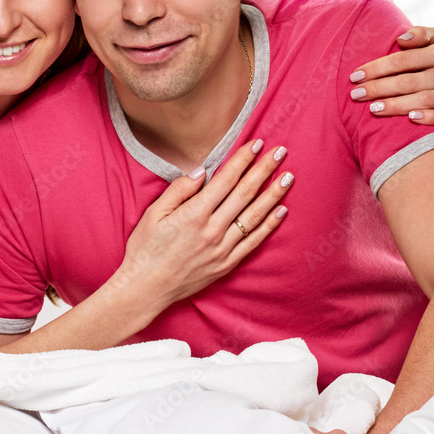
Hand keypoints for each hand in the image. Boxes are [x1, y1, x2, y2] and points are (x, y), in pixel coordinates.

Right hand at [116, 141, 291, 311]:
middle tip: (280, 152)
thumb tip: (202, 171)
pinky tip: (281, 211)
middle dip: (264, 170)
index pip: (226, 180)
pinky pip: (253, 241)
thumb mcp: (153, 213)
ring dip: (273, 195)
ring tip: (289, 177)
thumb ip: (179, 190)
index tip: (256, 144)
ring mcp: (223, 248)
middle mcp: (213, 230)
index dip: (242, 160)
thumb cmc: (145, 249)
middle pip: (245, 193)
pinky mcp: (227, 264)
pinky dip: (269, 226)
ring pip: (254, 216)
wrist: (146, 289)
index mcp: (194, 214)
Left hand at [348, 25, 433, 127]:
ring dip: (397, 105)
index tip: (355, 76)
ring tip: (373, 108)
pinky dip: (431, 118)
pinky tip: (410, 119)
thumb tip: (401, 38)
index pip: (404, 60)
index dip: (377, 68)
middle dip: (380, 88)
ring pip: (426, 100)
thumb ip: (421, 34)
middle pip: (410, 82)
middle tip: (356, 95)